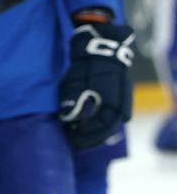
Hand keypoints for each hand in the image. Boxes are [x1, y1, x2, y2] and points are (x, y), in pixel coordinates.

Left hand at [59, 21, 133, 150]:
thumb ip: (74, 99)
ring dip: (98, 133)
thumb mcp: (75, 81)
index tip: (74, 141)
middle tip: (76, 144)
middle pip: (108, 129)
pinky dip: (102, 125)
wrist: (101, 50)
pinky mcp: (120, 99)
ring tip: (81, 137)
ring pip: (112, 124)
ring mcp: (123, 101)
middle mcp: (121, 104)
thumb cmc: (86, 66)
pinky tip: (89, 127)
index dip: (88, 136)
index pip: (102, 126)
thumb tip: (70, 118)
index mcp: (111, 101)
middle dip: (92, 138)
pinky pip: (114, 117)